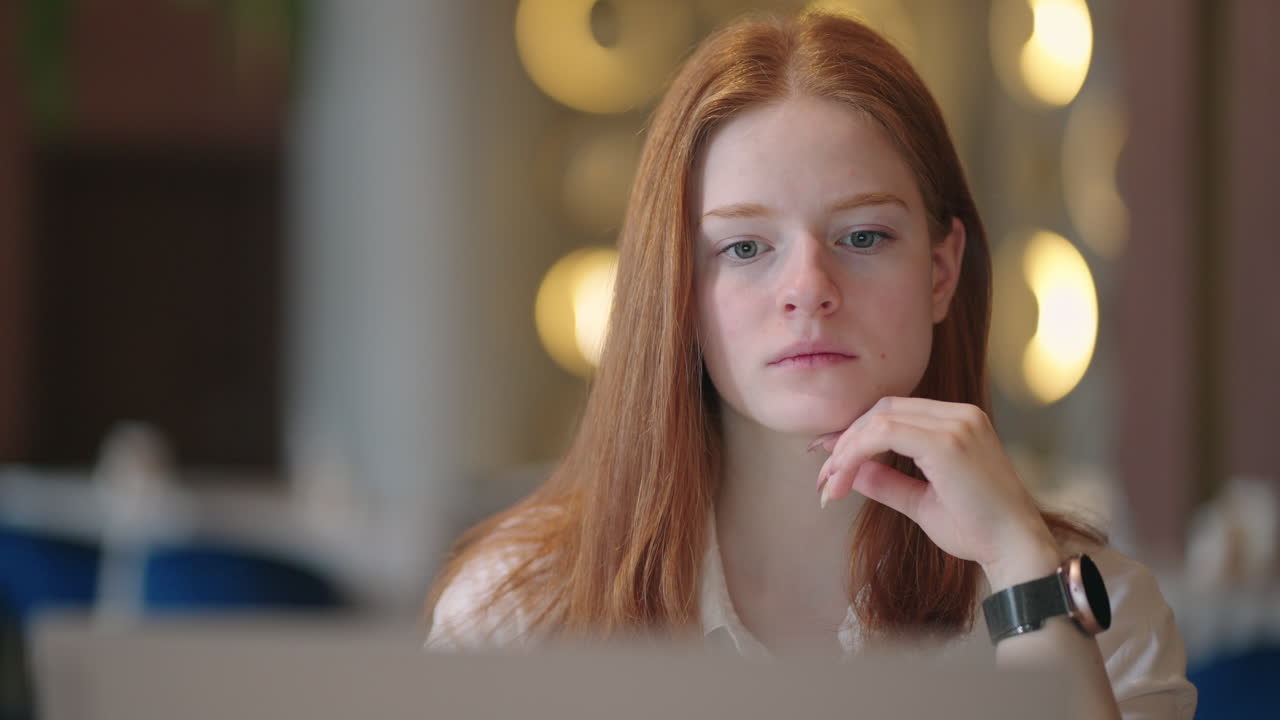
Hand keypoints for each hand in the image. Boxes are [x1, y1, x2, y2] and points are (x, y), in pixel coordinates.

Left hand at [811, 396, 1061, 586]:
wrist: (1014, 550)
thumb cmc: (976, 529)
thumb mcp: (919, 501)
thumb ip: (885, 481)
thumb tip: (848, 471)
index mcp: (957, 422)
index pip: (893, 413)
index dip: (855, 433)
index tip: (828, 461)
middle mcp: (959, 414)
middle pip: (882, 409)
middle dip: (846, 439)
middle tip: (823, 476)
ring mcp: (956, 424)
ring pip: (880, 418)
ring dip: (847, 448)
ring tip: (829, 483)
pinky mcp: (948, 441)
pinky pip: (886, 432)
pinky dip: (856, 452)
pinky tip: (842, 477)